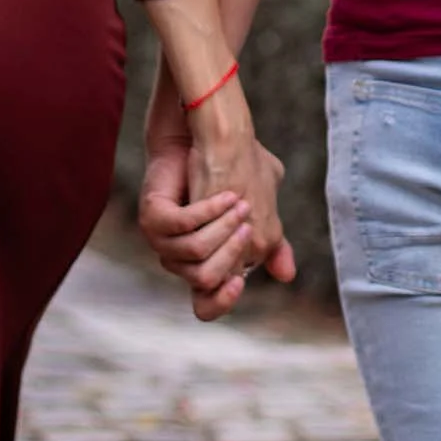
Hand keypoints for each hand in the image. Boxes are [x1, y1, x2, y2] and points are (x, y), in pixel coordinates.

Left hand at [138, 75, 294, 318]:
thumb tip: (285, 275)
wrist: (211, 135)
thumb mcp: (261, 214)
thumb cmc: (236, 171)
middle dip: (232, 250)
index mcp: (203, 262)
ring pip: (196, 252)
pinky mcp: (155, 214)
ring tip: (239, 202)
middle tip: (247, 221)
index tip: (240, 285)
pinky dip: (208, 209)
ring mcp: (162, 238)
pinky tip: (225, 193)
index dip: (221, 301)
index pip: (205, 304)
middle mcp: (178, 256)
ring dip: (222, 228)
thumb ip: (271, 247)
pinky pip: (182, 223)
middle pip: (206, 280)